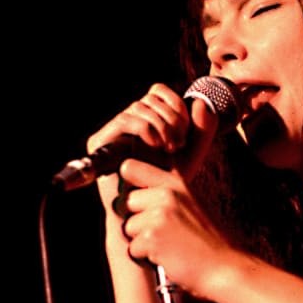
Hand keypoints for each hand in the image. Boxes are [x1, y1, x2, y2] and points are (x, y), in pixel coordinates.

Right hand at [86, 83, 218, 217]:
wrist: (147, 211)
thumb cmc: (168, 184)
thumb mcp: (193, 154)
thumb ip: (204, 130)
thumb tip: (199, 103)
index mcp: (147, 119)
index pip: (158, 91)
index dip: (175, 104)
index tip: (186, 132)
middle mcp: (127, 121)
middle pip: (150, 98)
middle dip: (172, 118)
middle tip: (179, 144)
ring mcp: (112, 131)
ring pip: (140, 107)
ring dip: (161, 125)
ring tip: (170, 148)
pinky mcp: (98, 141)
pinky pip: (126, 120)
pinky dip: (147, 128)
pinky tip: (157, 145)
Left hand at [118, 158, 230, 296]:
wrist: (221, 266)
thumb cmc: (205, 241)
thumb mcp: (189, 204)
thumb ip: (162, 192)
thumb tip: (128, 188)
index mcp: (175, 184)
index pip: (130, 168)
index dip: (128, 185)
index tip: (138, 200)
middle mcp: (167, 194)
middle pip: (126, 203)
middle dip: (138, 220)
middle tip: (164, 231)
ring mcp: (159, 215)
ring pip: (128, 227)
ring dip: (143, 240)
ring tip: (168, 243)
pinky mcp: (152, 236)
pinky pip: (133, 248)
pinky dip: (146, 256)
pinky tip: (167, 255)